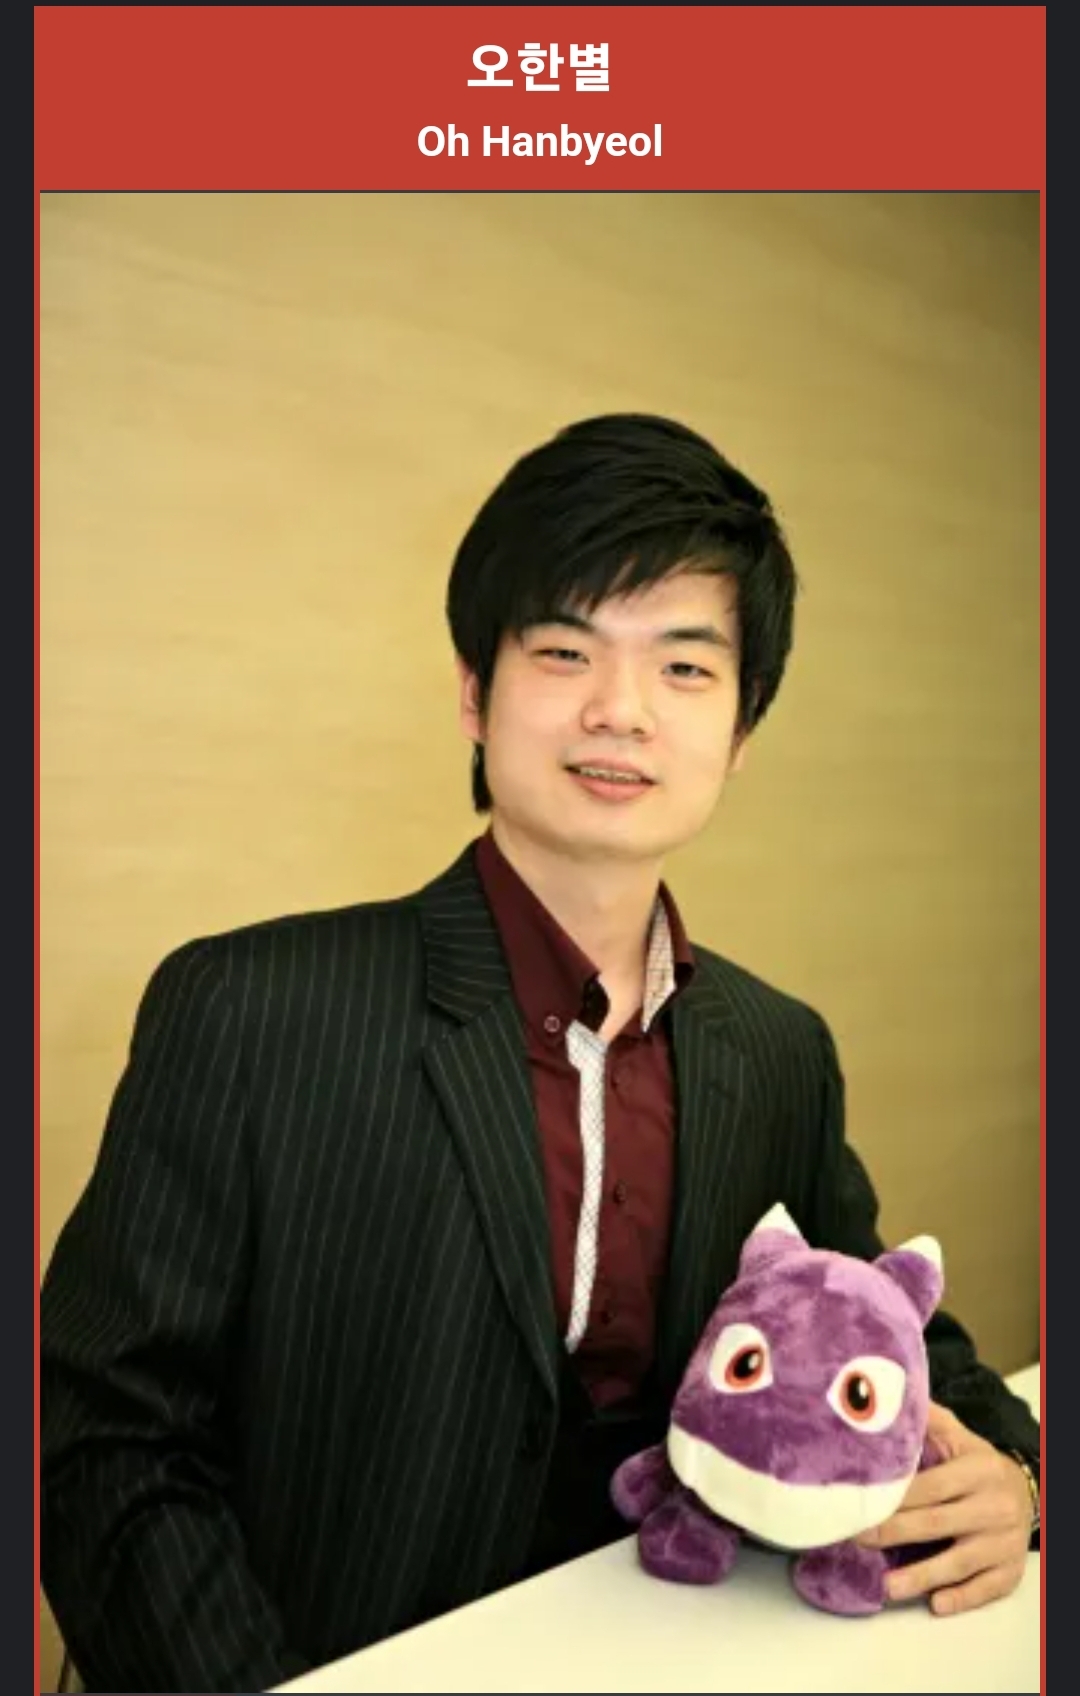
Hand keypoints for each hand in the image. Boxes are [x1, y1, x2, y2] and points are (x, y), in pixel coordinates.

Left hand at [856, 1402, 1034, 1615]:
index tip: (860, 1504)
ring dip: (921, 1576)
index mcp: (977, 1471)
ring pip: (959, 1562)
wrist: (1028, 1494)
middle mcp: (992, 1507)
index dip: (894, 1497)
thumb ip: (929, 1421)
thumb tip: (886, 1396)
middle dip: (893, 1533)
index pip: (930, 1486)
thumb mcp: (960, 1438)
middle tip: (857, 1540)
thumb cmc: (979, 1466)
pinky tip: (936, 1604)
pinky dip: (962, 1598)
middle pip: (936, 1524)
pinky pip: (986, 1588)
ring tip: (887, 1587)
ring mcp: (1002, 1543)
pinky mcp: (1010, 1572)